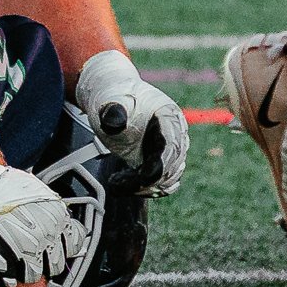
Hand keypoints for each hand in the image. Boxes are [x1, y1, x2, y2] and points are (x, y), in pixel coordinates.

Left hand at [76, 49, 188, 195]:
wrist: (112, 97)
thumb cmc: (113, 97)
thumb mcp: (110, 102)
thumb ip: (113, 111)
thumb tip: (114, 120)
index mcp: (170, 116)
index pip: (171, 146)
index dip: (159, 165)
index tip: (142, 178)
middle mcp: (177, 134)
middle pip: (172, 167)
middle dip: (146, 180)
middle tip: (115, 183)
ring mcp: (171, 149)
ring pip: (168, 179)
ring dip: (143, 187)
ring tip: (115, 182)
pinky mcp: (161, 161)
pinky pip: (162, 182)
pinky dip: (144, 188)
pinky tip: (122, 184)